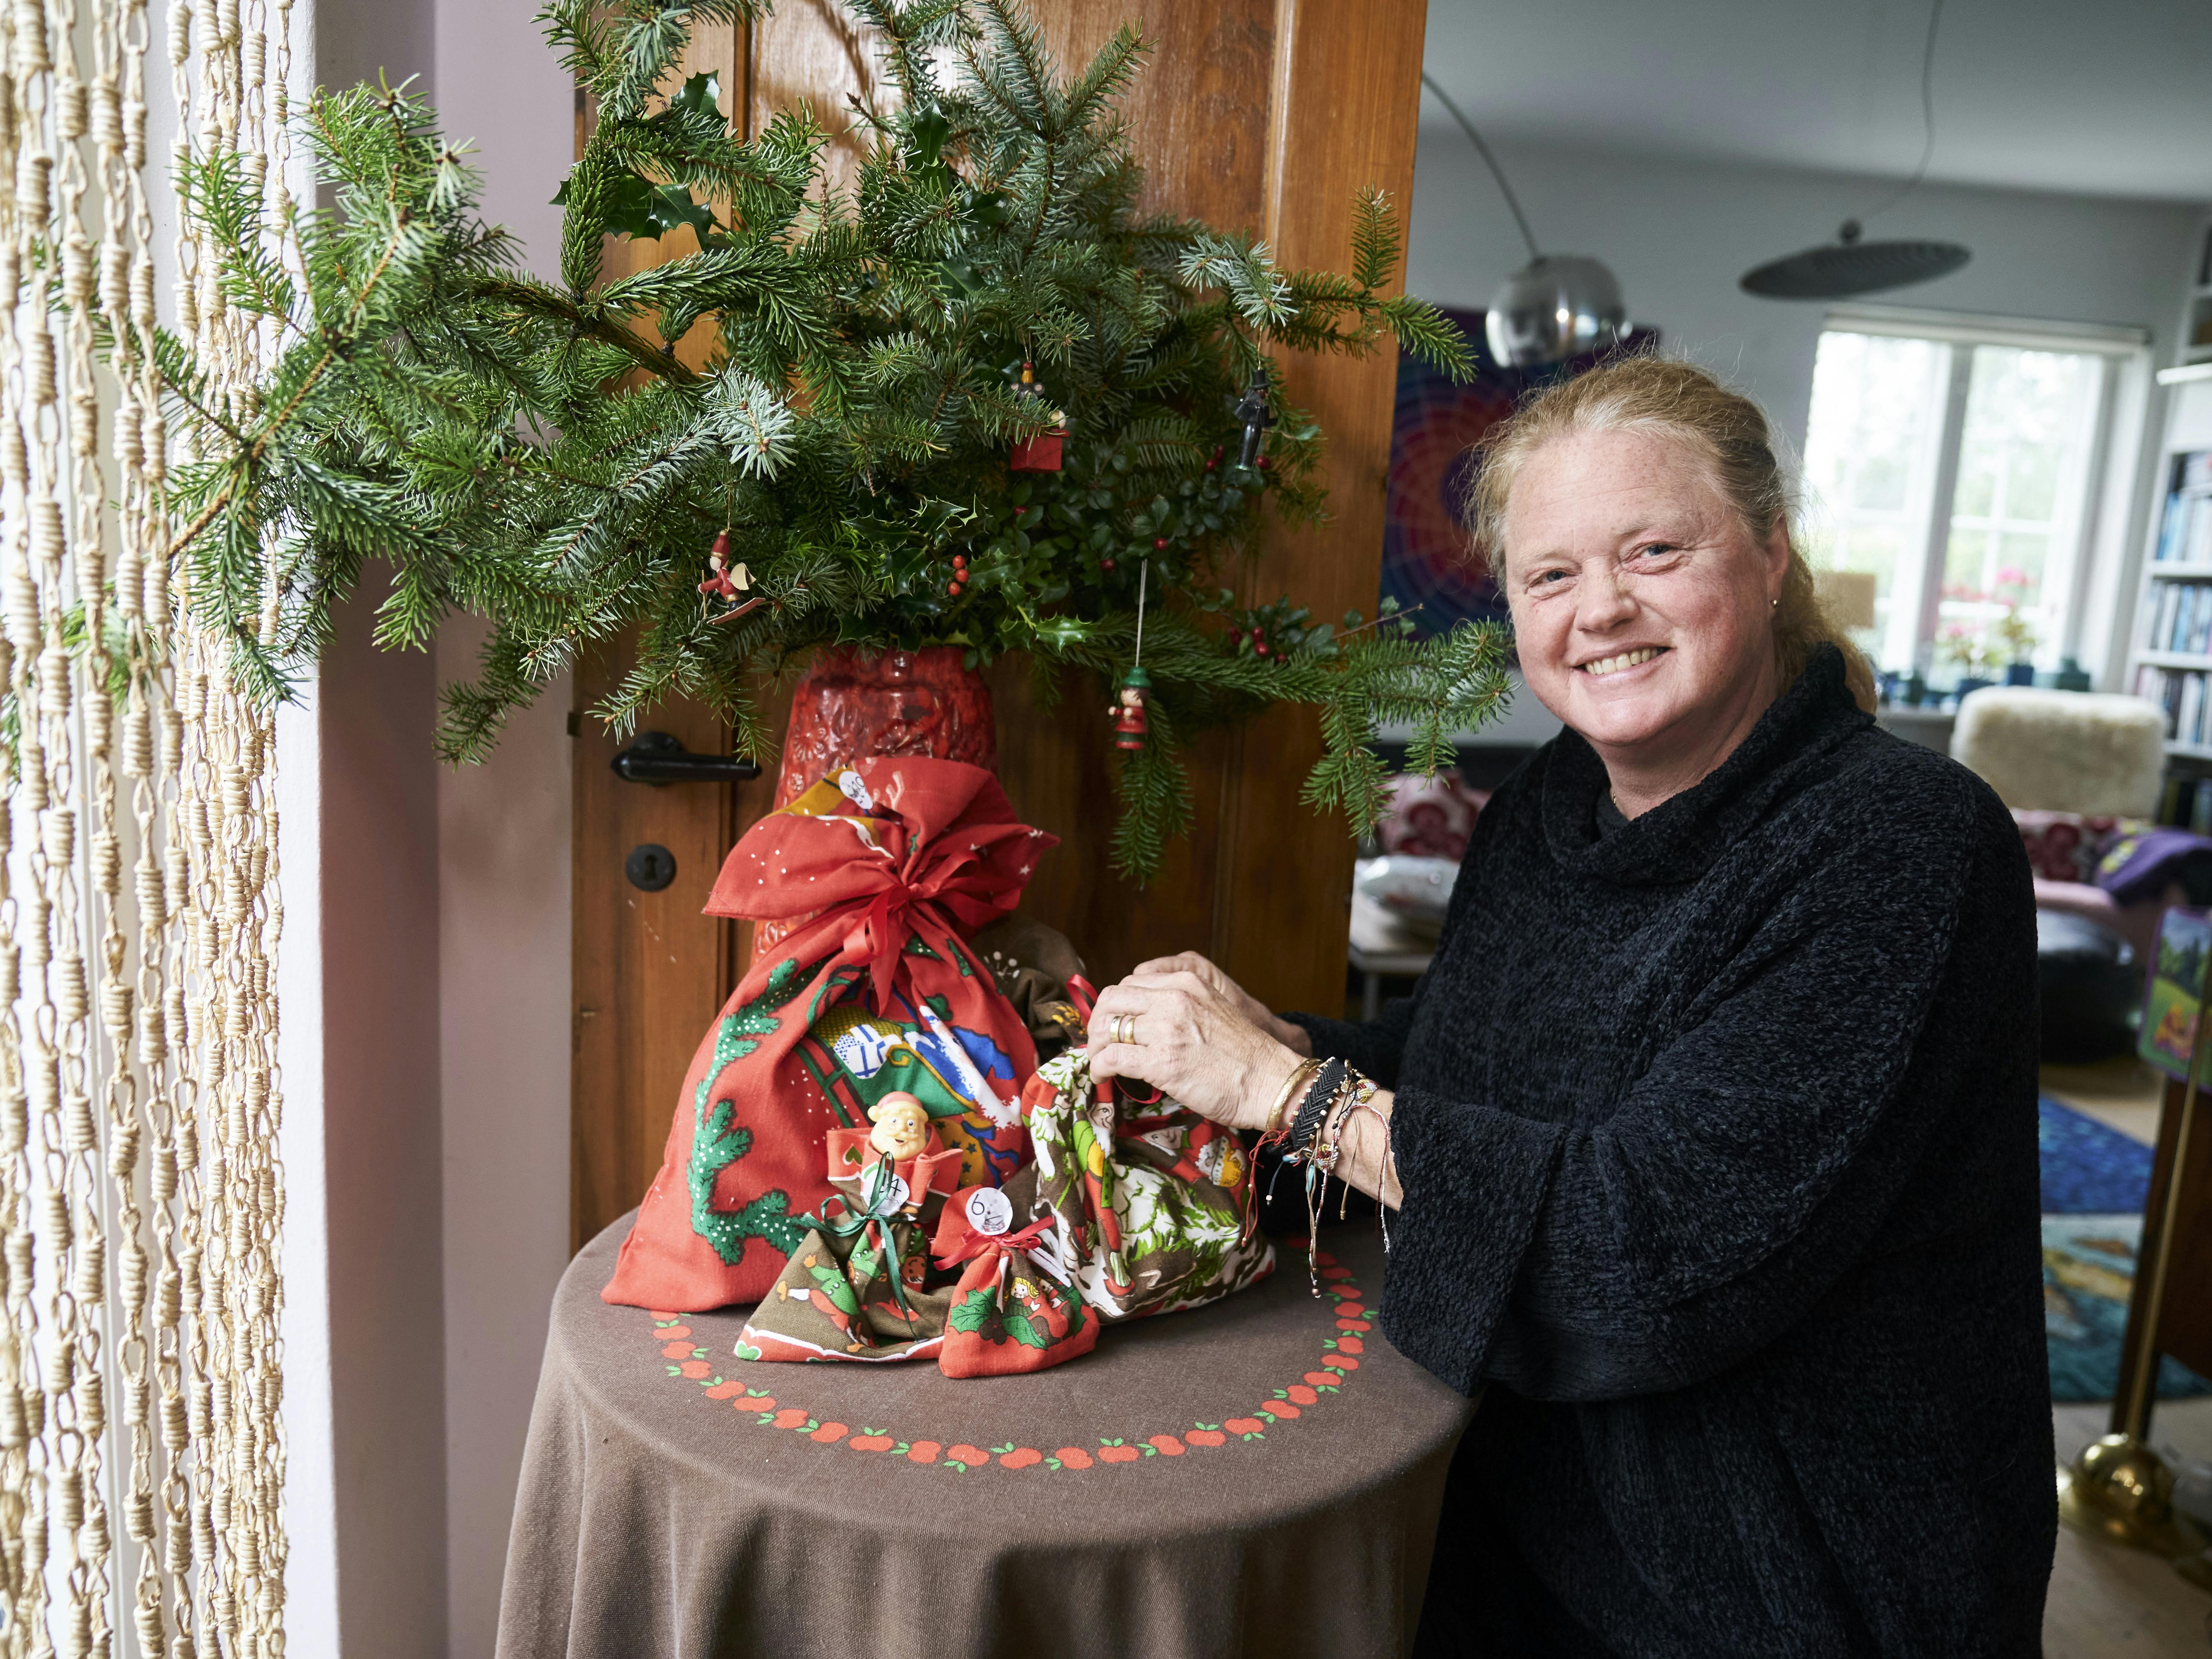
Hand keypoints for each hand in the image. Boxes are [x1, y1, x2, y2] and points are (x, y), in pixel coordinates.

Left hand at [1085, 967, 1306, 1130]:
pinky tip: (1103, 1076)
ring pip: (1106, 1027)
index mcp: (1186, 982)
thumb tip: (1143, 1024)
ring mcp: (1166, 1029)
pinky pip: (1111, 1058)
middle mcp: (1173, 998)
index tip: (1112, 1025)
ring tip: (1099, 1062)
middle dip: (1097, 1023)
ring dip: (1095, 1046)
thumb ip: (1179, 1008)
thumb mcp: (1210, 1012)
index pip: (1130, 983)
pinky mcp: (1161, 1061)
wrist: (1269, 1081)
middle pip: (1111, 1000)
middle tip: (1098, 1043)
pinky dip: (1099, 1067)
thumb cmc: (1243, 1057)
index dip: (1114, 1006)